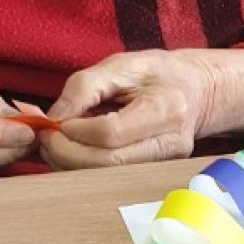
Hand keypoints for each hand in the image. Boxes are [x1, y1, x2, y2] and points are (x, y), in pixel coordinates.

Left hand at [38, 48, 243, 170]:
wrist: (197, 92)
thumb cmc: (158, 74)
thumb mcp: (122, 64)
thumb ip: (85, 86)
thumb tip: (54, 118)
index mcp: (166, 109)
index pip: (111, 133)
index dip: (76, 131)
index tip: (57, 121)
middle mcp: (170, 144)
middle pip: (106, 164)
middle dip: (66, 153)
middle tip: (46, 137)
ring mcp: (164, 165)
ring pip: (106, 177)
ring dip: (70, 164)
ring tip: (56, 143)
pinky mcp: (153, 176)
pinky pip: (110, 179)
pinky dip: (83, 168)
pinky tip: (73, 151)